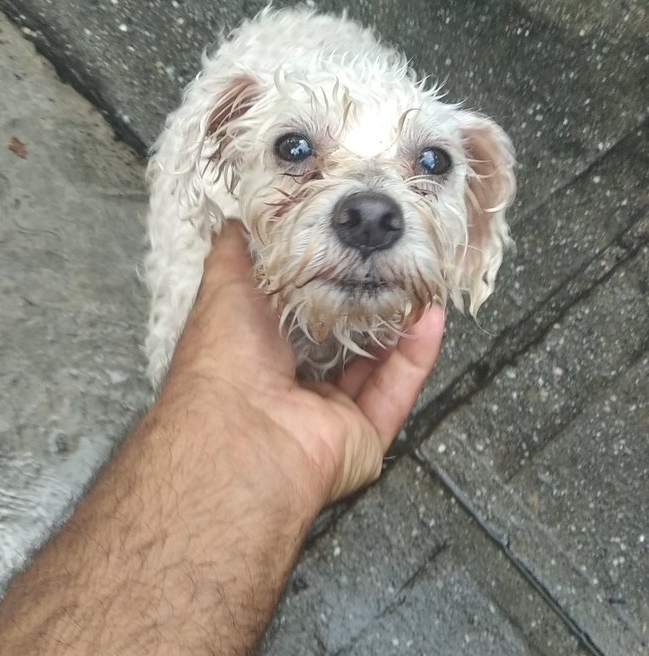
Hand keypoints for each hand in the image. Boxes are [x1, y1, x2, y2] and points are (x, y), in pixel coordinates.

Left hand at [164, 223, 444, 509]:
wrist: (240, 430)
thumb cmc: (223, 358)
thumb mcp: (225, 285)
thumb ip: (237, 251)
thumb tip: (237, 218)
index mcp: (258, 354)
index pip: (301, 315)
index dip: (326, 281)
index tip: (350, 249)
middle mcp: (294, 387)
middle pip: (343, 341)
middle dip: (370, 303)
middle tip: (396, 265)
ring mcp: (330, 415)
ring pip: (377, 367)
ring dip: (401, 325)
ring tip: (421, 283)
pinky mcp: (364, 437)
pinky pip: (397, 392)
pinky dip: (416, 356)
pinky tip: (431, 318)